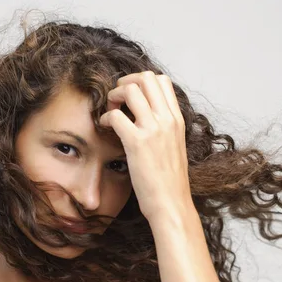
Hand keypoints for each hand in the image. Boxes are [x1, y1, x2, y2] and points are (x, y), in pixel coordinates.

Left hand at [99, 71, 192, 221]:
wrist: (171, 204)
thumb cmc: (170, 182)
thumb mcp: (174, 148)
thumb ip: (164, 130)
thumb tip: (145, 120)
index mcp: (177, 120)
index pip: (162, 81)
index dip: (141, 81)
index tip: (131, 96)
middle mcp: (167, 120)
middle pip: (146, 78)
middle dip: (126, 82)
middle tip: (116, 98)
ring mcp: (153, 129)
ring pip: (130, 90)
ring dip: (114, 96)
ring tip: (110, 111)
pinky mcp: (137, 143)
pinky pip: (115, 116)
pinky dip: (105, 117)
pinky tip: (104, 128)